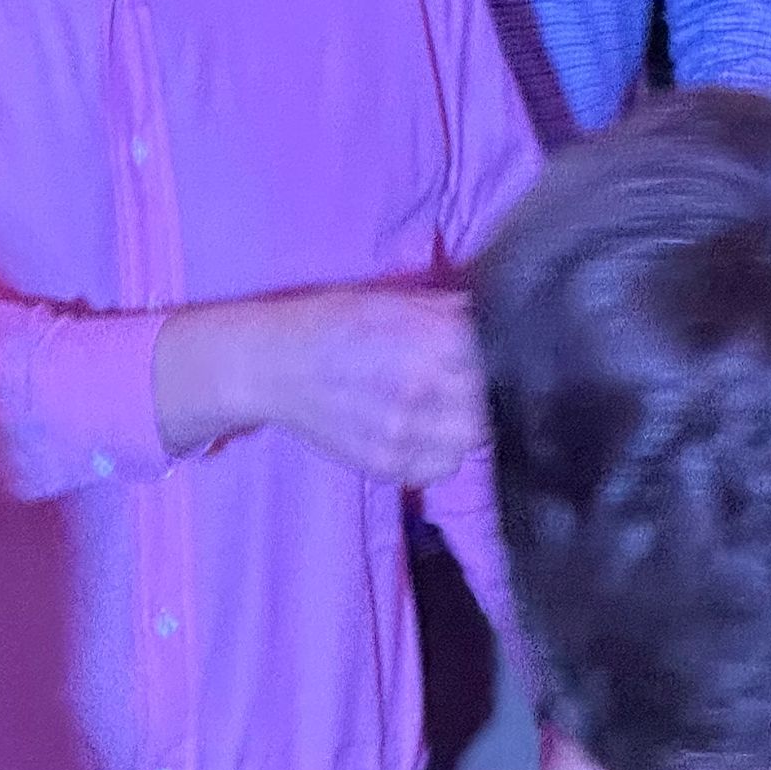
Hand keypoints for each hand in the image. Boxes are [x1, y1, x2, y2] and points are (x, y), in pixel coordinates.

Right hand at [262, 286, 485, 486]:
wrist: (270, 366)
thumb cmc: (328, 324)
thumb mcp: (390, 301)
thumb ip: (446, 310)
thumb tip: (493, 317)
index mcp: (430, 341)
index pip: (501, 357)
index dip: (498, 354)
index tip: (486, 352)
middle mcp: (422, 390)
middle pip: (493, 403)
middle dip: (483, 390)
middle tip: (463, 379)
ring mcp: (405, 435)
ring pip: (471, 441)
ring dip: (464, 423)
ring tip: (442, 406)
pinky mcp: (388, 466)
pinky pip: (441, 469)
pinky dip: (440, 452)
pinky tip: (421, 430)